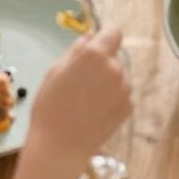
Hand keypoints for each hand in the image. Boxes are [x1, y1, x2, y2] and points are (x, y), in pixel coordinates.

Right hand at [28, 25, 131, 168]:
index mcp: (94, 55)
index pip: (113, 31)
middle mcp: (114, 68)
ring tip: (86, 101)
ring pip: (118, 76)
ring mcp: (124, 88)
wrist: (60, 147)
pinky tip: (94, 112)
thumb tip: (89, 38)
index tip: (95, 46)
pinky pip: (121, 94)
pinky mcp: (128, 107)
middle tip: (82, 82)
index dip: (104, 37)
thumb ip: (75, 50)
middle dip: (102, 63)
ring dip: (107, 82)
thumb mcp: (55, 71)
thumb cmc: (50, 107)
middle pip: (113, 56)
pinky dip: (112, 99)